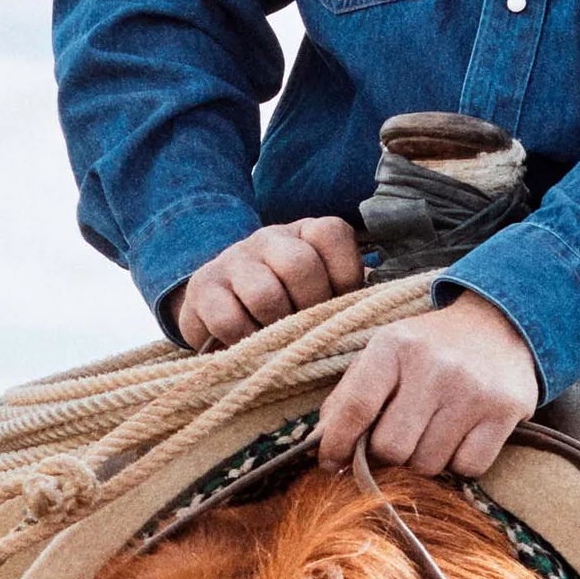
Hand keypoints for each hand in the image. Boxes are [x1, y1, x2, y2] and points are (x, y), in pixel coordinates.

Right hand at [174, 219, 364, 351]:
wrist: (224, 310)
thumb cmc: (288, 308)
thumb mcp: (321, 295)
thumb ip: (348, 299)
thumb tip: (376, 320)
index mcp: (306, 234)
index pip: (331, 233)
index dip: (342, 277)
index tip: (337, 304)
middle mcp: (269, 238)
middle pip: (299, 265)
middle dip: (309, 308)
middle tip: (306, 330)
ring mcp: (234, 259)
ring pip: (264, 294)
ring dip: (276, 329)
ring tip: (278, 340)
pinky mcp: (203, 287)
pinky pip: (228, 318)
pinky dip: (244, 341)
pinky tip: (249, 344)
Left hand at [318, 293, 538, 478]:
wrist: (498, 323)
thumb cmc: (428, 348)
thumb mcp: (384, 354)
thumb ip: (349, 395)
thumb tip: (320, 444)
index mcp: (394, 346)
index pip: (355, 408)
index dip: (338, 444)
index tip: (332, 462)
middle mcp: (434, 366)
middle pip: (392, 448)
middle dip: (389, 455)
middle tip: (398, 441)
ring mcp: (472, 390)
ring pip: (429, 464)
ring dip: (424, 460)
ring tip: (432, 433)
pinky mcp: (505, 410)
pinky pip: (469, 468)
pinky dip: (460, 462)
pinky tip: (461, 437)